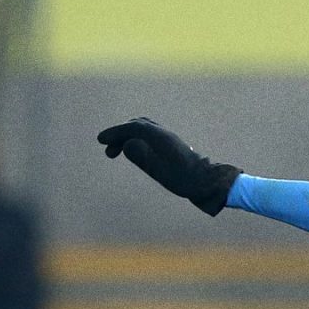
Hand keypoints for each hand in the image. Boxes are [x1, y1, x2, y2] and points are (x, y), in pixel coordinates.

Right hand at [97, 117, 240, 215]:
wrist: (208, 182)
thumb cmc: (184, 179)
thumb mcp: (159, 170)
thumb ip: (142, 156)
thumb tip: (127, 144)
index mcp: (158, 136)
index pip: (131, 128)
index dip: (114, 133)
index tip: (100, 141)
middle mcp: (163, 133)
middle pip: (136, 126)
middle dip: (119, 135)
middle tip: (108, 150)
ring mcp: (169, 138)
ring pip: (143, 129)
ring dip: (128, 137)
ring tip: (119, 151)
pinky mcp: (172, 145)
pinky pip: (150, 135)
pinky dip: (137, 139)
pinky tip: (135, 150)